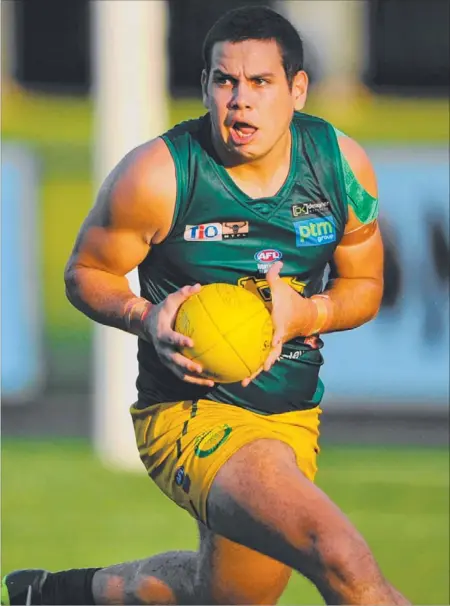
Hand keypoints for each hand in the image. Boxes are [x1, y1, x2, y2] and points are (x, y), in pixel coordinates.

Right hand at [143, 284, 214, 386]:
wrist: (148, 325)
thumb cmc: (163, 311)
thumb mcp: (170, 300)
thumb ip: (183, 293)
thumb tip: (199, 286)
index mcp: (162, 334)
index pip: (170, 338)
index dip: (179, 340)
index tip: (191, 342)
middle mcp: (162, 349)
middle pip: (174, 360)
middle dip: (186, 366)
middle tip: (199, 368)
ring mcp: (166, 359)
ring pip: (179, 373)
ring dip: (194, 379)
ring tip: (210, 382)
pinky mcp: (171, 365)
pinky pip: (183, 375)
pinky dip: (195, 380)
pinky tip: (210, 382)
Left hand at [241, 261, 316, 386]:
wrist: (308, 316)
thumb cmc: (292, 302)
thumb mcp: (282, 287)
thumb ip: (274, 275)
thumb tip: (275, 261)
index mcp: (278, 326)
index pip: (276, 337)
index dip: (272, 346)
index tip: (265, 356)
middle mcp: (277, 339)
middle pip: (269, 357)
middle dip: (258, 369)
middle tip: (246, 380)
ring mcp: (276, 345)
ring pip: (265, 361)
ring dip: (255, 372)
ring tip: (243, 382)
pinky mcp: (273, 346)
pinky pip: (263, 357)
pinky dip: (254, 364)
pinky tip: (241, 370)